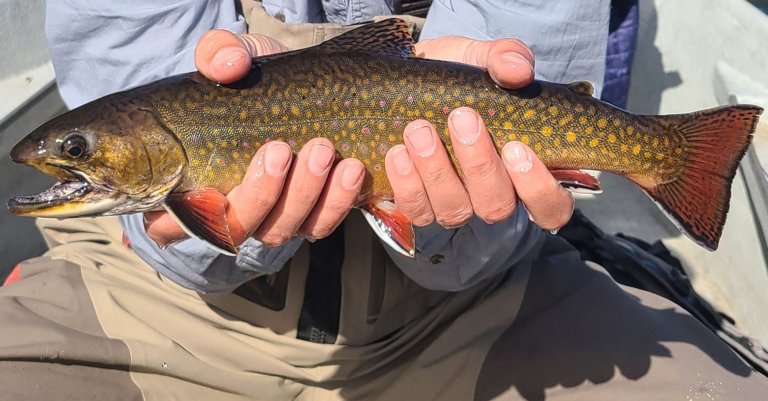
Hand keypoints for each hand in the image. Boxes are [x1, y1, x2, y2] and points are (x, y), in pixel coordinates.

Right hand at [145, 31, 365, 247]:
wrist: (305, 88)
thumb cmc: (253, 82)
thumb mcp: (234, 58)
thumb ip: (219, 54)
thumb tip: (227, 65)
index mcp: (190, 183)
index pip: (168, 224)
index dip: (181, 220)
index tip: (212, 187)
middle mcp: (229, 210)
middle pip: (237, 227)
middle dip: (262, 193)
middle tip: (281, 149)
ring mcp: (271, 218)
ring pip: (281, 229)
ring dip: (305, 194)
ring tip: (323, 149)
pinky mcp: (310, 217)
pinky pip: (321, 225)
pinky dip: (338, 201)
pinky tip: (351, 168)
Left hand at [385, 37, 573, 230]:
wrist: (406, 83)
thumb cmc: (456, 80)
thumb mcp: (480, 59)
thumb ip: (505, 58)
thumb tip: (517, 70)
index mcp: (522, 168)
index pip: (551, 206)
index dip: (539, 189)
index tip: (516, 148)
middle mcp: (491, 195)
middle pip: (497, 206)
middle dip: (479, 164)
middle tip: (461, 118)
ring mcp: (454, 204)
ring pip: (454, 210)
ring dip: (436, 172)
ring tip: (418, 130)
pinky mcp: (418, 205)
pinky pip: (414, 209)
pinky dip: (404, 183)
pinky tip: (395, 153)